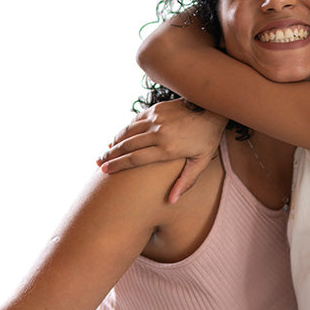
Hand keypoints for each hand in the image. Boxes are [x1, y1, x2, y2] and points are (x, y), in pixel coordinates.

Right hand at [96, 99, 225, 202]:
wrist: (211, 108)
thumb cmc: (207, 138)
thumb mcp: (201, 162)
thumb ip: (185, 181)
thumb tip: (171, 201)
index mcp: (167, 149)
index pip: (136, 159)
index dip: (118, 166)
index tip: (104, 172)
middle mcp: (158, 133)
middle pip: (127, 146)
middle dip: (110, 156)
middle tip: (98, 164)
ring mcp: (156, 120)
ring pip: (128, 132)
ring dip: (114, 143)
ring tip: (104, 153)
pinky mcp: (155, 109)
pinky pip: (134, 121)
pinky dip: (124, 130)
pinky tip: (118, 138)